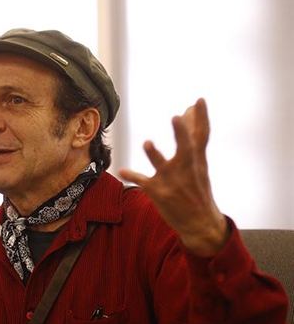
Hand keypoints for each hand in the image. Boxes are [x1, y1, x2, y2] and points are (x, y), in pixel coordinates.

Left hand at [119, 98, 227, 254]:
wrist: (201, 223)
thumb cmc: (198, 190)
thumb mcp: (200, 166)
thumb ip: (191, 140)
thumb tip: (185, 111)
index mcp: (198, 161)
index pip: (202, 136)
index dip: (201, 118)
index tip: (198, 100)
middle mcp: (186, 169)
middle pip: (186, 148)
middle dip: (181, 133)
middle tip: (176, 116)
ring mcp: (172, 182)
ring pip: (162, 166)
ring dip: (155, 155)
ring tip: (147, 143)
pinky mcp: (159, 193)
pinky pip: (143, 182)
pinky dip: (132, 176)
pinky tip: (121, 170)